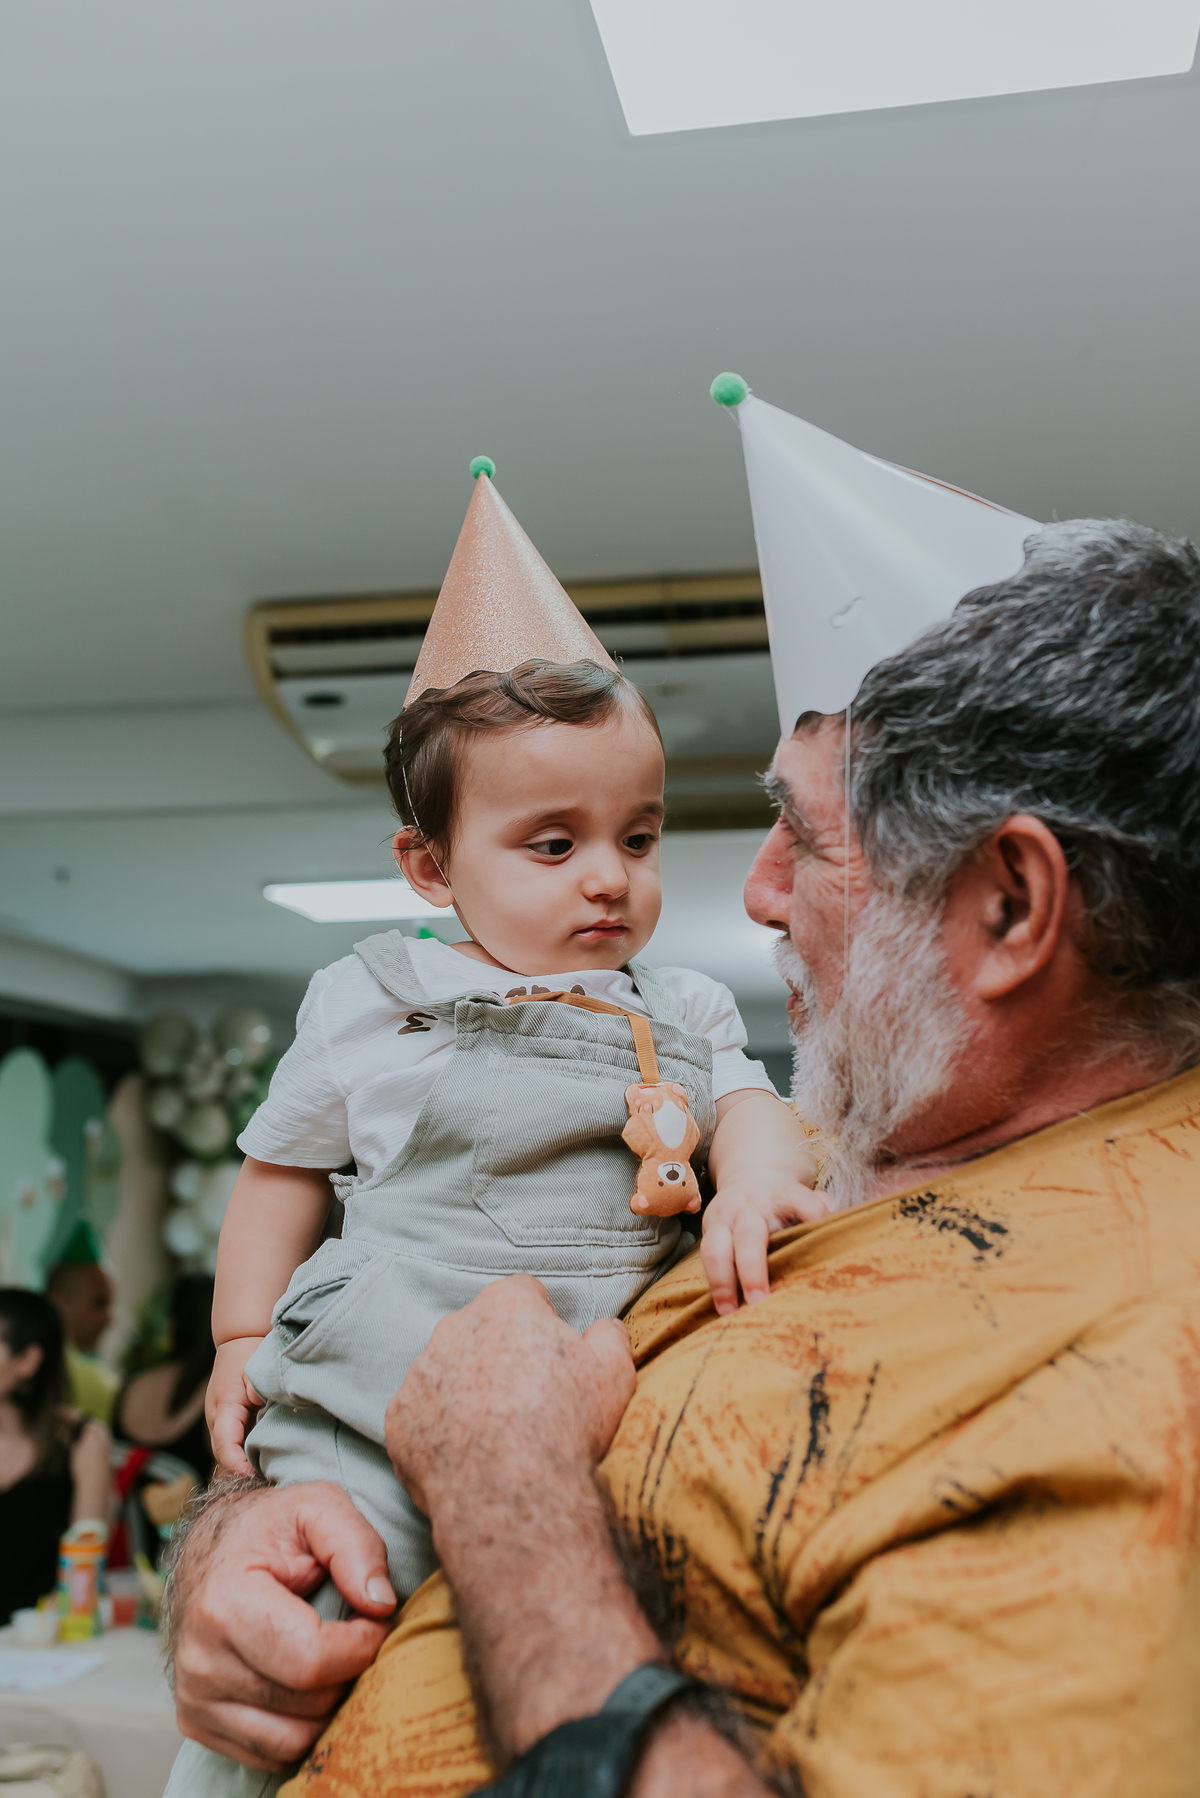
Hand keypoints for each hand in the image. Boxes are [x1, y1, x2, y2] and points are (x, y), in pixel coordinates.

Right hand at [170, 1481, 395, 1769]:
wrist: (211, 1546)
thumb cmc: (269, 1527)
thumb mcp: (318, 1507)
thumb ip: (356, 1547)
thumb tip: (382, 1605)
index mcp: (224, 1605)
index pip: (311, 1661)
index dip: (362, 1644)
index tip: (375, 1618)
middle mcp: (200, 1660)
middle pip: (307, 1704)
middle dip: (348, 1671)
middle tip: (355, 1634)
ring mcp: (195, 1698)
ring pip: (291, 1740)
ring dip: (326, 1704)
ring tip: (331, 1656)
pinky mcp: (197, 1722)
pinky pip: (268, 1753)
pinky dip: (298, 1725)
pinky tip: (303, 1681)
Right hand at [206, 1337, 265, 1476]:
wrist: (239, 1339)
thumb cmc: (249, 1352)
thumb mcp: (255, 1368)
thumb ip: (257, 1388)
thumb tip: (260, 1404)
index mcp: (223, 1408)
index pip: (224, 1444)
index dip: (236, 1464)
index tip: (252, 1475)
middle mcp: (217, 1418)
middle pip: (224, 1455)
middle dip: (241, 1471)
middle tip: (267, 1482)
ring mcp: (221, 1421)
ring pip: (228, 1451)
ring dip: (243, 1463)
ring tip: (268, 1475)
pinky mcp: (229, 1421)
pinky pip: (234, 1443)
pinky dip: (245, 1453)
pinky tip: (265, 1460)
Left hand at [386, 1274, 634, 1523]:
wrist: (515, 1497)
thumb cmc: (567, 1427)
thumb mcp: (614, 1371)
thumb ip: (608, 1335)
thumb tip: (602, 1329)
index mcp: (504, 1304)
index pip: (523, 1294)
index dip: (542, 1323)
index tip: (553, 1359)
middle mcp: (453, 1327)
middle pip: (481, 1330)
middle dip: (500, 1354)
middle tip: (528, 1399)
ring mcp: (419, 1374)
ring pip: (446, 1372)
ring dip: (467, 1391)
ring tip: (499, 1434)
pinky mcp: (399, 1419)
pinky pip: (422, 1415)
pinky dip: (440, 1430)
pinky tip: (469, 1456)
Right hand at [701, 1170, 829, 1313]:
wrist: (749, 1176)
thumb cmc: (785, 1201)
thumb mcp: (805, 1198)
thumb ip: (822, 1212)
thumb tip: (845, 1227)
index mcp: (784, 1195)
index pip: (802, 1203)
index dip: (814, 1218)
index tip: (822, 1244)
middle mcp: (750, 1205)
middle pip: (749, 1236)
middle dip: (752, 1269)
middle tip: (760, 1300)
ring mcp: (725, 1216)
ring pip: (716, 1249)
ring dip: (723, 1281)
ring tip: (730, 1311)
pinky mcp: (708, 1229)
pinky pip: (705, 1258)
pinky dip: (714, 1284)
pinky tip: (723, 1307)